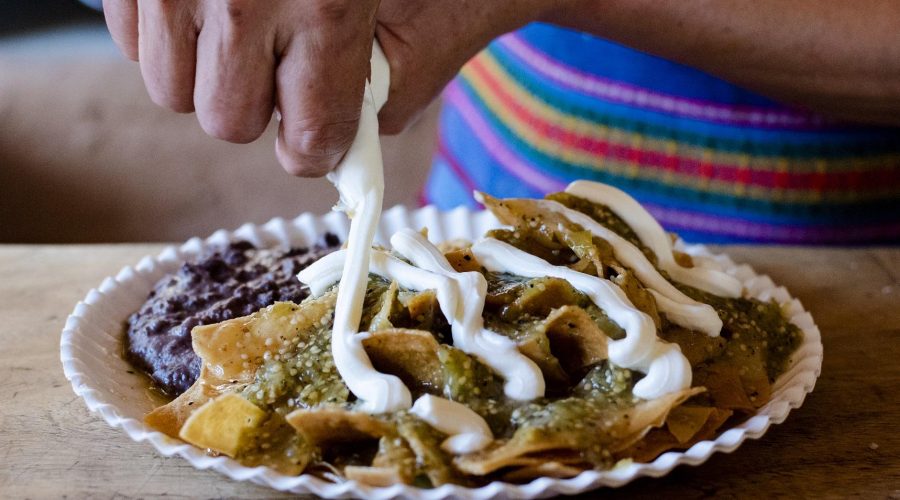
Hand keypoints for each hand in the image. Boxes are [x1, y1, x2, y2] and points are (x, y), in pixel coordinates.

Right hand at [102, 0, 549, 175]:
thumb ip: (389, 62)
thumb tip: (361, 134)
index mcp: (326, 6)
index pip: (314, 135)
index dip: (320, 146)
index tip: (321, 137)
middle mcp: (242, 0)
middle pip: (230, 121)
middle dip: (259, 106)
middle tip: (279, 61)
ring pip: (172, 91)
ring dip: (207, 74)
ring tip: (239, 25)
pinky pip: (132, 44)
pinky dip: (166, 36)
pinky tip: (201, 5)